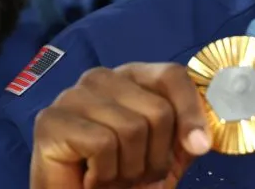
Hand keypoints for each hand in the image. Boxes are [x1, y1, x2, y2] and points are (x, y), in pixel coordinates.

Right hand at [30, 63, 211, 188]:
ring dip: (130, 170)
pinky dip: (104, 174)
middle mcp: (101, 77)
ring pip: (132, 129)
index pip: (172, 76)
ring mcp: (73, 95)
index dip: (191, 112)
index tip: (199, 146)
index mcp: (132, 77)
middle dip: (156, 156)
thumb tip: (204, 136)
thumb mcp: (167, 153)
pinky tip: (91, 180)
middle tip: (140, 176)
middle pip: (157, 110)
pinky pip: (102, 144)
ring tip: (114, 178)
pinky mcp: (51, 120)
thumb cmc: (122, 177)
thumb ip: (188, 134)